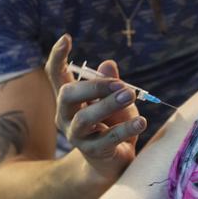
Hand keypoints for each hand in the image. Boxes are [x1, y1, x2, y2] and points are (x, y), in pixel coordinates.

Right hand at [45, 34, 146, 181]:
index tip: (66, 37)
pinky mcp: (91, 152)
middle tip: (121, 84)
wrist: (113, 161)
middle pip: (67, 95)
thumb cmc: (113, 122)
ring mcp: (76, 134)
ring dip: (108, 104)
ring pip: (84, 118)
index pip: (56, 74)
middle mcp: (66, 115)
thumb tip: (108, 64)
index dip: (58, 56)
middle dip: (94, 86)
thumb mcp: (115, 98)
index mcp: (70, 98)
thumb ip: (111, 83)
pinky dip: (125, 128)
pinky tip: (141, 121)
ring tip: (130, 95)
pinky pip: (106, 139)